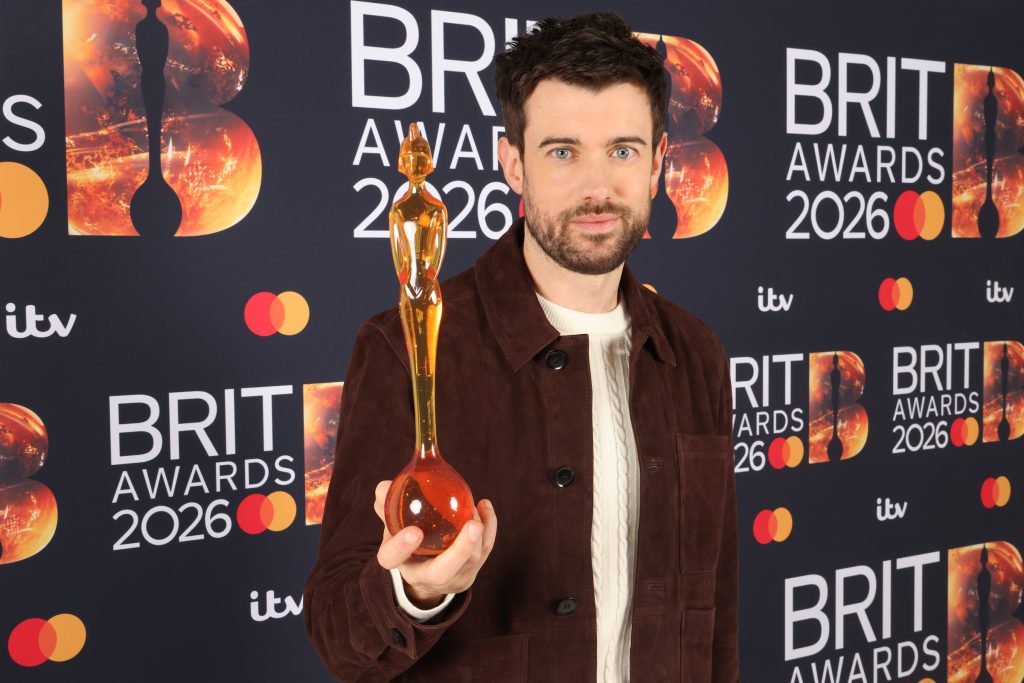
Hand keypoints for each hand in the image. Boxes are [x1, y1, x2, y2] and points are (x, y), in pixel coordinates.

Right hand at [373, 480, 496, 608]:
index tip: (414, 531)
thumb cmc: (408, 538)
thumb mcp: (394, 524)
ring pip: (470, 561)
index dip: (401, 547)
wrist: (425, 568)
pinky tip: (485, 506)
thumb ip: (388, 504)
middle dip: (460, 550)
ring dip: (479, 533)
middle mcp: (425, 578)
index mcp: (400, 563)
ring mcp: (452, 578)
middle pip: (442, 572)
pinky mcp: (470, 572)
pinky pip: (485, 551)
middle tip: (473, 525)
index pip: (393, 559)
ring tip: (474, 507)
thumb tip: (385, 487)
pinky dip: (489, 527)